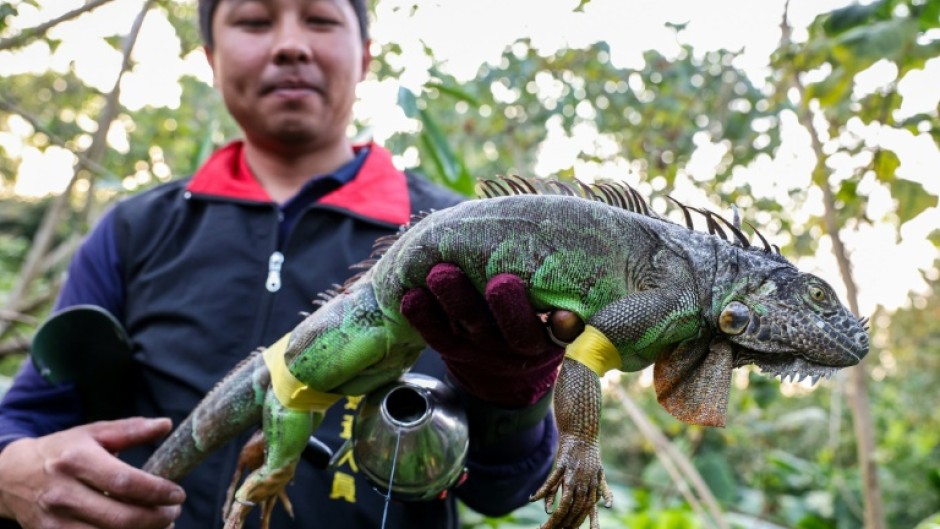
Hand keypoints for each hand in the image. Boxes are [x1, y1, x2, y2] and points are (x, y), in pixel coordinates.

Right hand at [0, 418, 184, 528]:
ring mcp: (55, 521)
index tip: (178, 494)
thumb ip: (131, 430)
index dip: (156, 491)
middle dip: (155, 518)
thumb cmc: (62, 451)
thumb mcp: (93, 433)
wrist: (11, 476)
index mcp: (77, 461)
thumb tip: (166, 424)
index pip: (124, 482)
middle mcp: (64, 493)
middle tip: (174, 512)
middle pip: (119, 517)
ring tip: (161, 524)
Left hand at [400, 263, 566, 406]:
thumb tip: (572, 235)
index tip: (564, 311)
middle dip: (507, 307)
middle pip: (514, 332)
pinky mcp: (456, 350)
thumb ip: (560, 278)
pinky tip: (411, 295)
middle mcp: (521, 346)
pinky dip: (424, 317)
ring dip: (456, 300)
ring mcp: (485, 350)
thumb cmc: (537, 302)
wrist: (506, 358)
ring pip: (472, 329)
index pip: (561, 331)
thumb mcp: (558, 298)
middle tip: (499, 281)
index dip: (561, 325)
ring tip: (441, 273)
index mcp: (554, 333)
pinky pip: (439, 337)